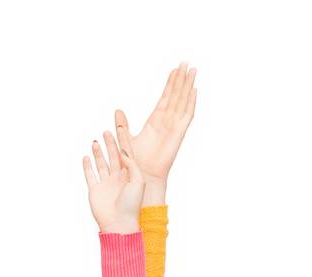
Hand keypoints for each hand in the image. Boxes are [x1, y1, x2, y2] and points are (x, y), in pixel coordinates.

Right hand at [83, 130, 143, 233]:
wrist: (119, 223)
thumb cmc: (131, 205)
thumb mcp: (138, 181)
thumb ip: (132, 165)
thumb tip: (124, 152)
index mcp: (129, 176)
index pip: (125, 154)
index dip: (122, 141)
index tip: (119, 128)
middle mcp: (117, 179)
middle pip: (113, 157)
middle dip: (110, 144)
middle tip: (106, 132)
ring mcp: (105, 184)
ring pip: (101, 164)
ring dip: (98, 153)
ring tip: (96, 142)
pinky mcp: (95, 191)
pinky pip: (90, 175)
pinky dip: (87, 166)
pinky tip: (86, 157)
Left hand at [114, 63, 195, 204]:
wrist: (143, 178)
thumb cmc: (135, 164)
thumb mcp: (125, 139)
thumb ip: (122, 125)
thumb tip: (117, 111)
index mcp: (156, 122)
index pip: (165, 98)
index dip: (170, 84)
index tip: (174, 69)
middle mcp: (166, 123)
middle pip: (176, 96)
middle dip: (181, 80)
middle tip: (186, 62)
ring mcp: (174, 128)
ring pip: (183, 102)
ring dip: (188, 87)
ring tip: (192, 70)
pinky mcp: (178, 135)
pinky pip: (186, 116)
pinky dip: (191, 103)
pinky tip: (194, 91)